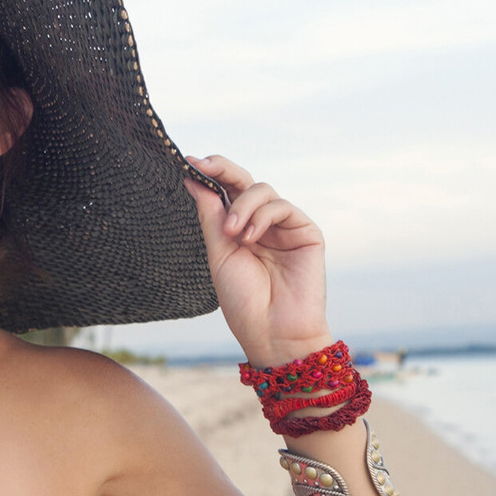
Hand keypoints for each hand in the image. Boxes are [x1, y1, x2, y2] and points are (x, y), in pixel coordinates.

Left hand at [183, 155, 333, 367]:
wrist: (272, 332)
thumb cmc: (244, 301)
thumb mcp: (219, 253)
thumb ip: (211, 215)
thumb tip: (193, 179)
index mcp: (239, 230)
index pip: (226, 192)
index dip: (211, 174)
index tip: (188, 163)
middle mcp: (262, 225)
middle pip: (245, 182)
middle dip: (223, 170)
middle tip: (203, 166)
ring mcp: (285, 228)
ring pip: (263, 190)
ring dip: (242, 206)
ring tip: (232, 234)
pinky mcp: (306, 232)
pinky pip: (282, 207)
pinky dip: (262, 216)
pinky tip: (250, 238)